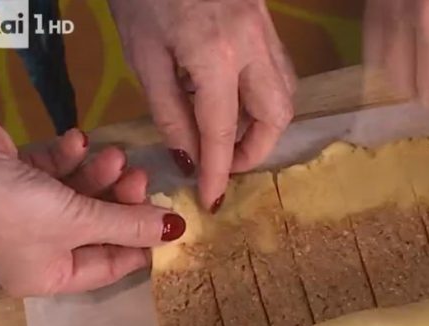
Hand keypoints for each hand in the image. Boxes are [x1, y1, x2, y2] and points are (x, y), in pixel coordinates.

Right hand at [0, 119, 183, 296]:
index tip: (169, 221)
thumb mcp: (80, 220)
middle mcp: (37, 250)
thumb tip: (178, 231)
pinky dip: (70, 158)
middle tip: (141, 177)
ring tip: (116, 156)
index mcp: (49, 275)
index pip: (110, 266)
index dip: (141, 244)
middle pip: (98, 228)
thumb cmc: (15, 207)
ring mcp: (26, 214)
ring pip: (80, 197)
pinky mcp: (18, 179)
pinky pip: (56, 173)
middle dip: (122, 200)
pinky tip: (78, 141)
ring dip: (101, 174)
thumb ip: (131, 224)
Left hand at [110, 0, 295, 210]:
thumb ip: (169, 109)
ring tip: (229, 134)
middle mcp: (253, 47)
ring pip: (286, 95)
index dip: (219, 171)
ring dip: (264, 125)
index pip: (223, 131)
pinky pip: (279, 72)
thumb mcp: (142, 54)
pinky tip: (236, 100)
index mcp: (216, 56)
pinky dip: (265, 97)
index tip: (213, 199)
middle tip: (224, 161)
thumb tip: (189, 155)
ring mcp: (266, 33)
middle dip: (255, 149)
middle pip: (276, 116)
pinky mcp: (267, 23)